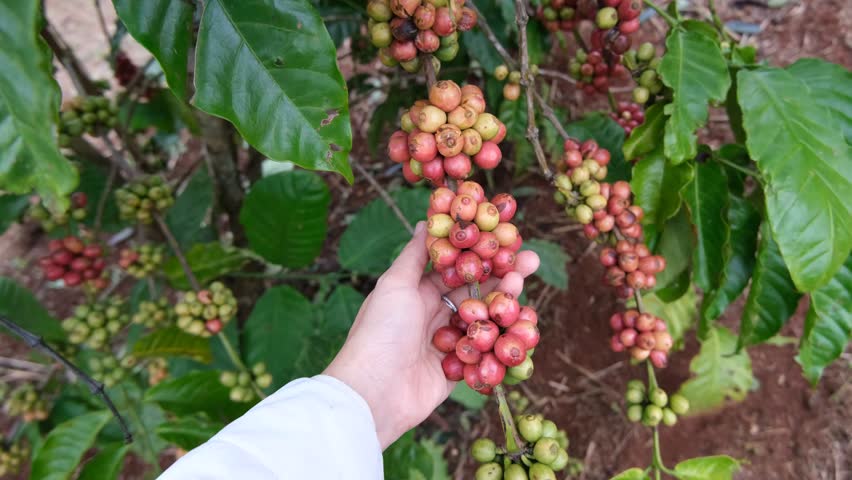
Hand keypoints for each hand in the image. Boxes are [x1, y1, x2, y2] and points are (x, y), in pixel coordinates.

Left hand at [325, 221, 539, 448]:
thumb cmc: (380, 331)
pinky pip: (486, 351)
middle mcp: (434, 315)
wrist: (374, 391)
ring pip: (485, 319)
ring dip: (505, 303)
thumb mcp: (395, 284)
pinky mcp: (459, 369)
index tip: (506, 239)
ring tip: (521, 286)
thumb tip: (425, 221)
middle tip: (531, 261)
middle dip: (503, 276)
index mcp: (418, 293)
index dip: (481, 254)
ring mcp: (448, 342)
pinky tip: (524, 323)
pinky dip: (504, 339)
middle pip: (476, 292)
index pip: (458, 268)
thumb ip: (415, 255)